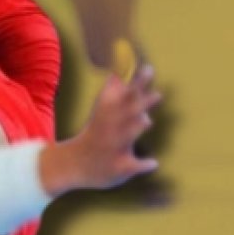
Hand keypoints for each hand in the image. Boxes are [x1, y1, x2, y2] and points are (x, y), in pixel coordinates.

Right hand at [60, 66, 161, 189]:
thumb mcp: (103, 109)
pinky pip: (131, 166)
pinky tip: (153, 162)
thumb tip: (124, 67)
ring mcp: (113, 148)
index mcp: (108, 112)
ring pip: (126, 135)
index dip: (137, 81)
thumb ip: (115, 89)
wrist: (75, 163)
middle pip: (126, 112)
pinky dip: (142, 165)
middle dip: (141, 102)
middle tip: (158, 94)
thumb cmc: (97, 132)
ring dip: (136, 127)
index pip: (125, 93)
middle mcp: (110, 128)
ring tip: (147, 120)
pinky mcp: (118, 168)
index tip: (150, 68)